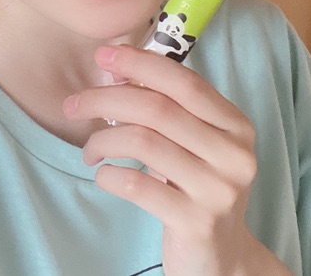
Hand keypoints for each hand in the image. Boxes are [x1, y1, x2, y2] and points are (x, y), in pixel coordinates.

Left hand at [63, 45, 291, 275]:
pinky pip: (136, 186)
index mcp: (236, 126)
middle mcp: (234, 155)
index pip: (185, 82)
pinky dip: (109, 175)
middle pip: (157, 109)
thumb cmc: (197, 188)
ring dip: (102, 140)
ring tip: (89, 150)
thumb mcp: (194, 144)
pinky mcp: (196, 222)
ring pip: (142, 142)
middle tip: (74, 104)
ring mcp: (217, 190)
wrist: (222, 257)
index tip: (104, 55)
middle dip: (106, 99)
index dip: (141, 64)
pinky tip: (103, 175)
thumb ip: (167, 108)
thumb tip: (116, 70)